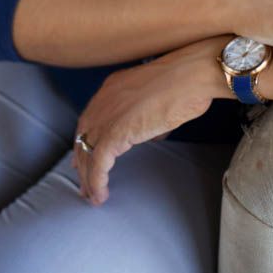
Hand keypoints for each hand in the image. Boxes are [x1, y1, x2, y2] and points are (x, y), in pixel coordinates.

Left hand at [70, 36, 225, 205]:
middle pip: (83, 135)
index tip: (83, 159)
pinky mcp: (116, 132)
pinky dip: (97, 181)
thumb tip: (151, 134)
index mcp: (113, 87)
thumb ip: (148, 115)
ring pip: (87, 152)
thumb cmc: (186, 82)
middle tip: (84, 185)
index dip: (85, 140)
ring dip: (88, 177)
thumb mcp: (158, 97)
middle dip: (82, 162)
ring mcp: (108, 115)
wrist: (191, 76)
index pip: (90, 118)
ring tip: (93, 196)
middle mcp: (104, 99)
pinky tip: (101, 195)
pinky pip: (98, 163)